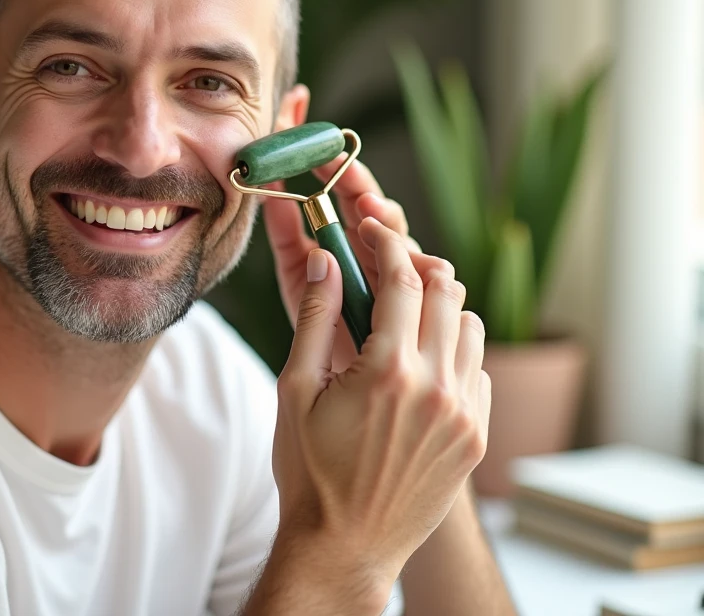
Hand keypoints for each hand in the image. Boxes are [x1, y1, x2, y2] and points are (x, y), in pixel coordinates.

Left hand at [264, 149, 426, 372]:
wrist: (335, 396)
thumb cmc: (317, 334)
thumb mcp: (295, 277)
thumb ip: (286, 232)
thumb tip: (269, 185)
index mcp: (353, 241)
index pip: (357, 196)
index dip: (347, 173)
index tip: (328, 155)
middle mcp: (384, 257)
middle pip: (389, 217)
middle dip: (376, 204)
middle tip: (360, 201)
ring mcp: (407, 284)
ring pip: (414, 244)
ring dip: (397, 236)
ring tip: (375, 228)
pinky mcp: (426, 311)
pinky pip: (437, 284)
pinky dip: (428, 272)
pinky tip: (418, 270)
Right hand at [270, 218, 489, 604]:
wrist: (344, 547)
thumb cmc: (310, 473)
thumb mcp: (295, 389)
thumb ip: (314, 318)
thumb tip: (324, 261)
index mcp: (388, 371)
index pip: (402, 279)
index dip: (386, 242)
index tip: (370, 227)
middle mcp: (438, 388)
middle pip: (448, 292)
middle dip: (418, 267)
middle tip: (389, 268)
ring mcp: (465, 415)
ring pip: (471, 328)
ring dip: (441, 311)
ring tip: (404, 322)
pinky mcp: (476, 438)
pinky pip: (479, 372)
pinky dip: (454, 355)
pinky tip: (420, 369)